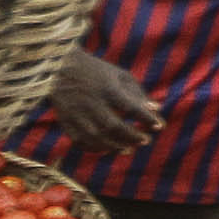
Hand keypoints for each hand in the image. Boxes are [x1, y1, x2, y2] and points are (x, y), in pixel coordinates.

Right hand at [46, 48, 163, 146]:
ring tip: (128, 149)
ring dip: (115, 146)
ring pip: (96, 137)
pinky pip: (79, 141)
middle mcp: (91, 102)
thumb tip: (157, 109)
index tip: (159, 126)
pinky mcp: (65, 121)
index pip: (131, 107)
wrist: (59, 68)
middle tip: (146, 141)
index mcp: (107, 88)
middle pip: (114, 126)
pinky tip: (106, 149)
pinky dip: (94, 148)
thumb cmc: (96, 71)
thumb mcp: (119, 75)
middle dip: (132, 136)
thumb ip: (138, 92)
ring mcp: (76, 113)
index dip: (147, 118)